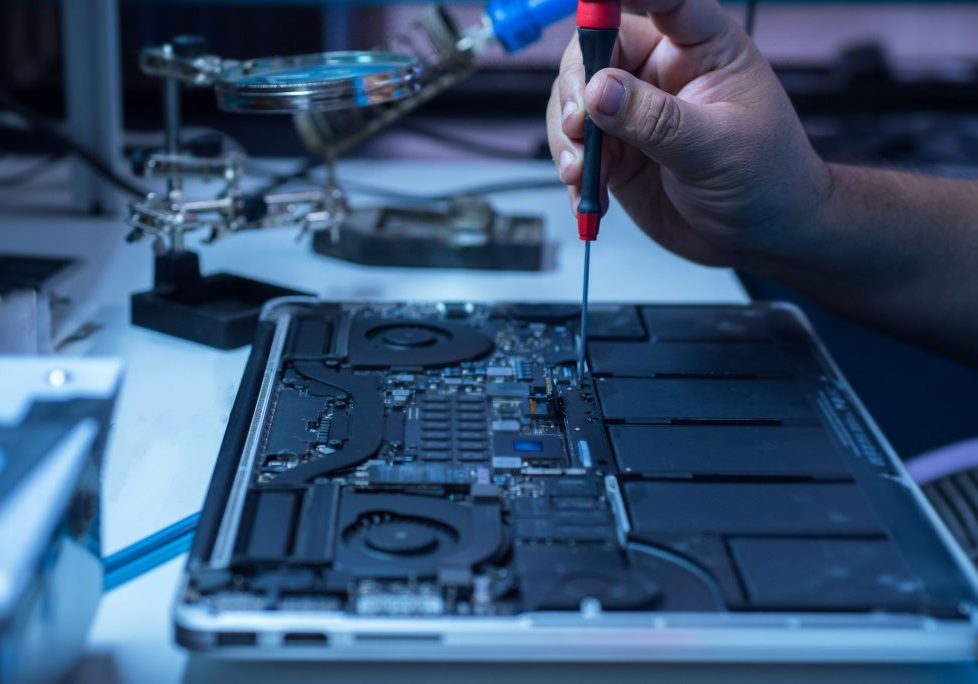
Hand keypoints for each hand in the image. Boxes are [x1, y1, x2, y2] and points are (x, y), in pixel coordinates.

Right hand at [547, 0, 832, 267]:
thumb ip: (657, 119)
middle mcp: (662, 69)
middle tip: (580, 126)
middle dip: (578, 86)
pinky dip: (572, 168)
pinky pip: (575, 144)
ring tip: (583, 172)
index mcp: (702, 46)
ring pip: (576, 97)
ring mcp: (635, 108)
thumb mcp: (716, 148)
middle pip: (597, 48)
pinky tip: (586, 193)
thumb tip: (600, 89)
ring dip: (569, 135)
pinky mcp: (617, 147)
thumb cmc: (765, 179)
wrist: (760, 235)